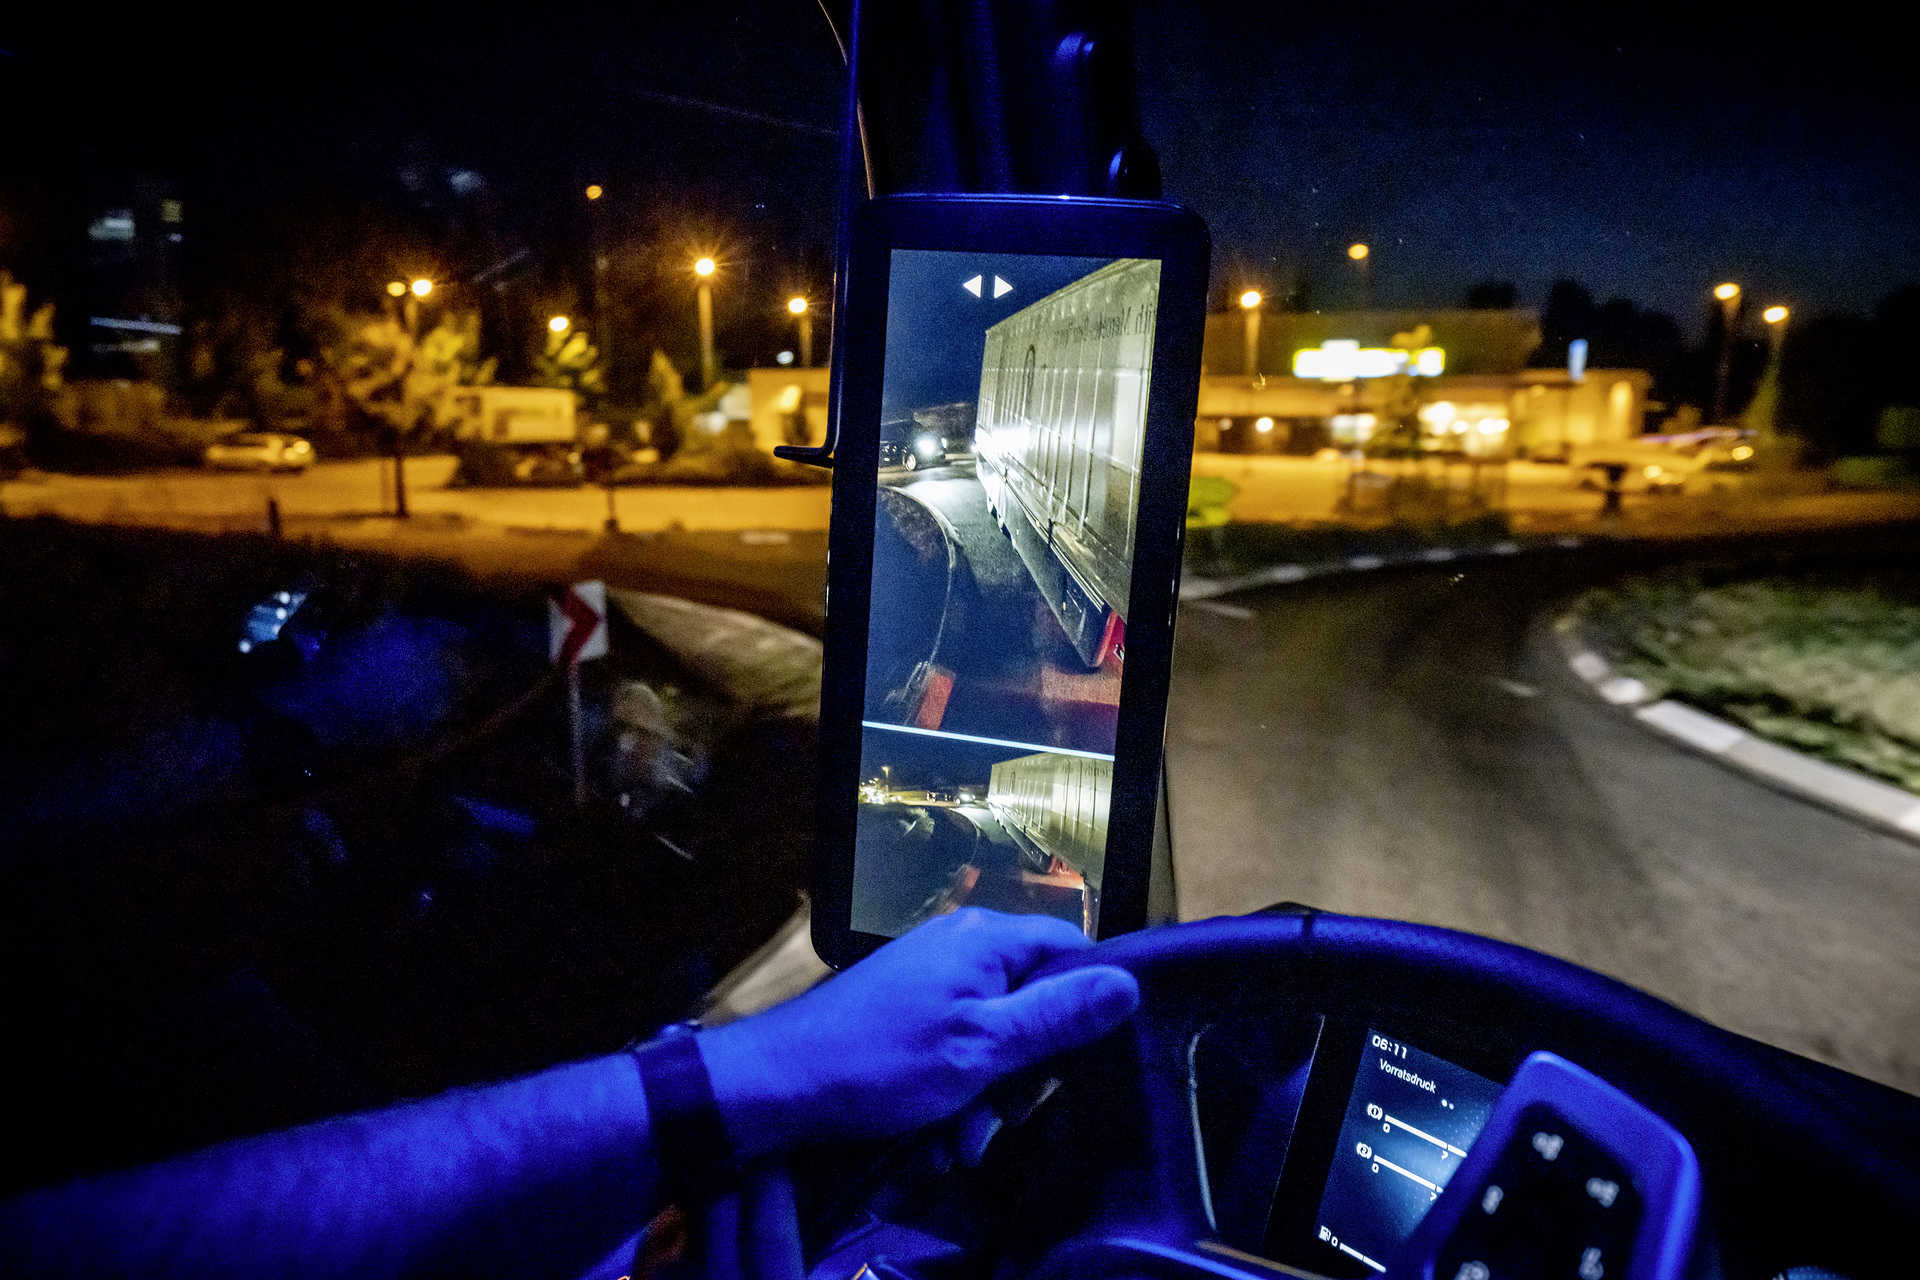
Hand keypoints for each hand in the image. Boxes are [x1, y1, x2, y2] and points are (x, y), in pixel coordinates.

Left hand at [697, 908, 1139, 1160]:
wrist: (778, 1084)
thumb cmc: (883, 1062)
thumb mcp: (981, 1048)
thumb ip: (1055, 1016)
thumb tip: (1129, 984)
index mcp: (987, 939)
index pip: (1072, 950)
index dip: (1087, 1003)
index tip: (1084, 1059)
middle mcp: (964, 946)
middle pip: (1035, 999)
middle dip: (1026, 1069)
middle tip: (1006, 1115)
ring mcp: (933, 979)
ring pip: (996, 1036)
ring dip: (987, 1094)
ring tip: (959, 1141)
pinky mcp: (908, 1012)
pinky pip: (956, 1048)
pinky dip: (954, 1091)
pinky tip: (934, 1134)